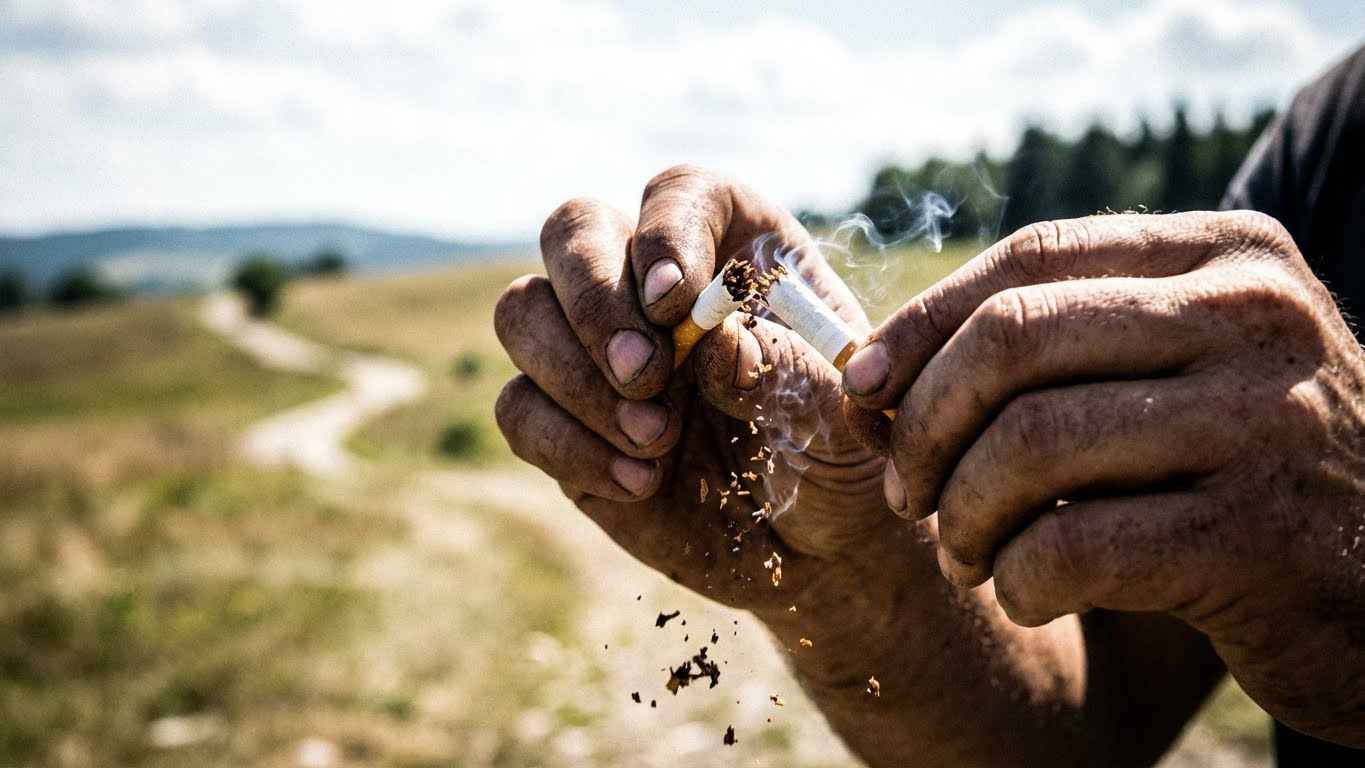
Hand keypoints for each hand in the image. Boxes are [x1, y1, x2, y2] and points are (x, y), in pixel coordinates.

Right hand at [494, 165, 888, 619]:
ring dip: (575, 375)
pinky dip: (569, 446)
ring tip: (656, 438)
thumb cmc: (836, 452)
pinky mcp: (560, 418)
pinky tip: (641, 484)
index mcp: (733, 245)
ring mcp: (593, 346)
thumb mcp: (839, 415)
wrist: (810, 541)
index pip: (677, 195)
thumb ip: (784, 372)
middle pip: (573, 231)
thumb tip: (713, 345)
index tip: (677, 303)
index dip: (665, 235)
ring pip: (523, 311)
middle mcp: (648, 281)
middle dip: (595, 300)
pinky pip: (518, 408)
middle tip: (645, 372)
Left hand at [843, 211, 1364, 745]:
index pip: (1030, 259)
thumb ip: (1061, 345)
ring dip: (962, 514)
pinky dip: (1018, 580)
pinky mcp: (1257, 536)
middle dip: (926, 425)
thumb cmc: (1243, 467)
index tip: (863, 387)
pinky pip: (1072, 546)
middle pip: (1015, 340)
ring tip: (962, 551)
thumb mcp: (1178, 369)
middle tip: (907, 491)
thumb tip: (875, 373)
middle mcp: (1254, 317)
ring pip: (1030, 445)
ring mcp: (1264, 422)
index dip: (923, 323)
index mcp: (1225, 254)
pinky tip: (1025, 594)